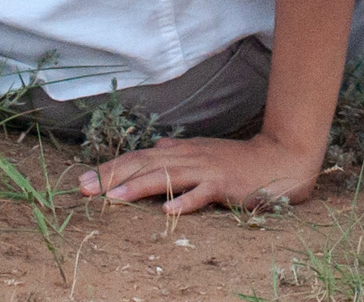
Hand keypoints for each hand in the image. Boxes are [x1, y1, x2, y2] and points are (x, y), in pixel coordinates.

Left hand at [78, 132, 324, 214]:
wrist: (278, 159)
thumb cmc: (238, 161)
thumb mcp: (203, 154)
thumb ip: (178, 154)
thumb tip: (154, 151)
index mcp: (182, 151)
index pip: (139, 157)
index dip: (111, 167)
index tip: (85, 179)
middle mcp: (190, 157)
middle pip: (145, 165)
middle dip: (113, 175)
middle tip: (85, 188)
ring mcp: (207, 170)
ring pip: (167, 177)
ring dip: (139, 187)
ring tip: (112, 199)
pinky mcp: (224, 185)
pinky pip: (202, 194)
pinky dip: (185, 202)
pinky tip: (168, 211)